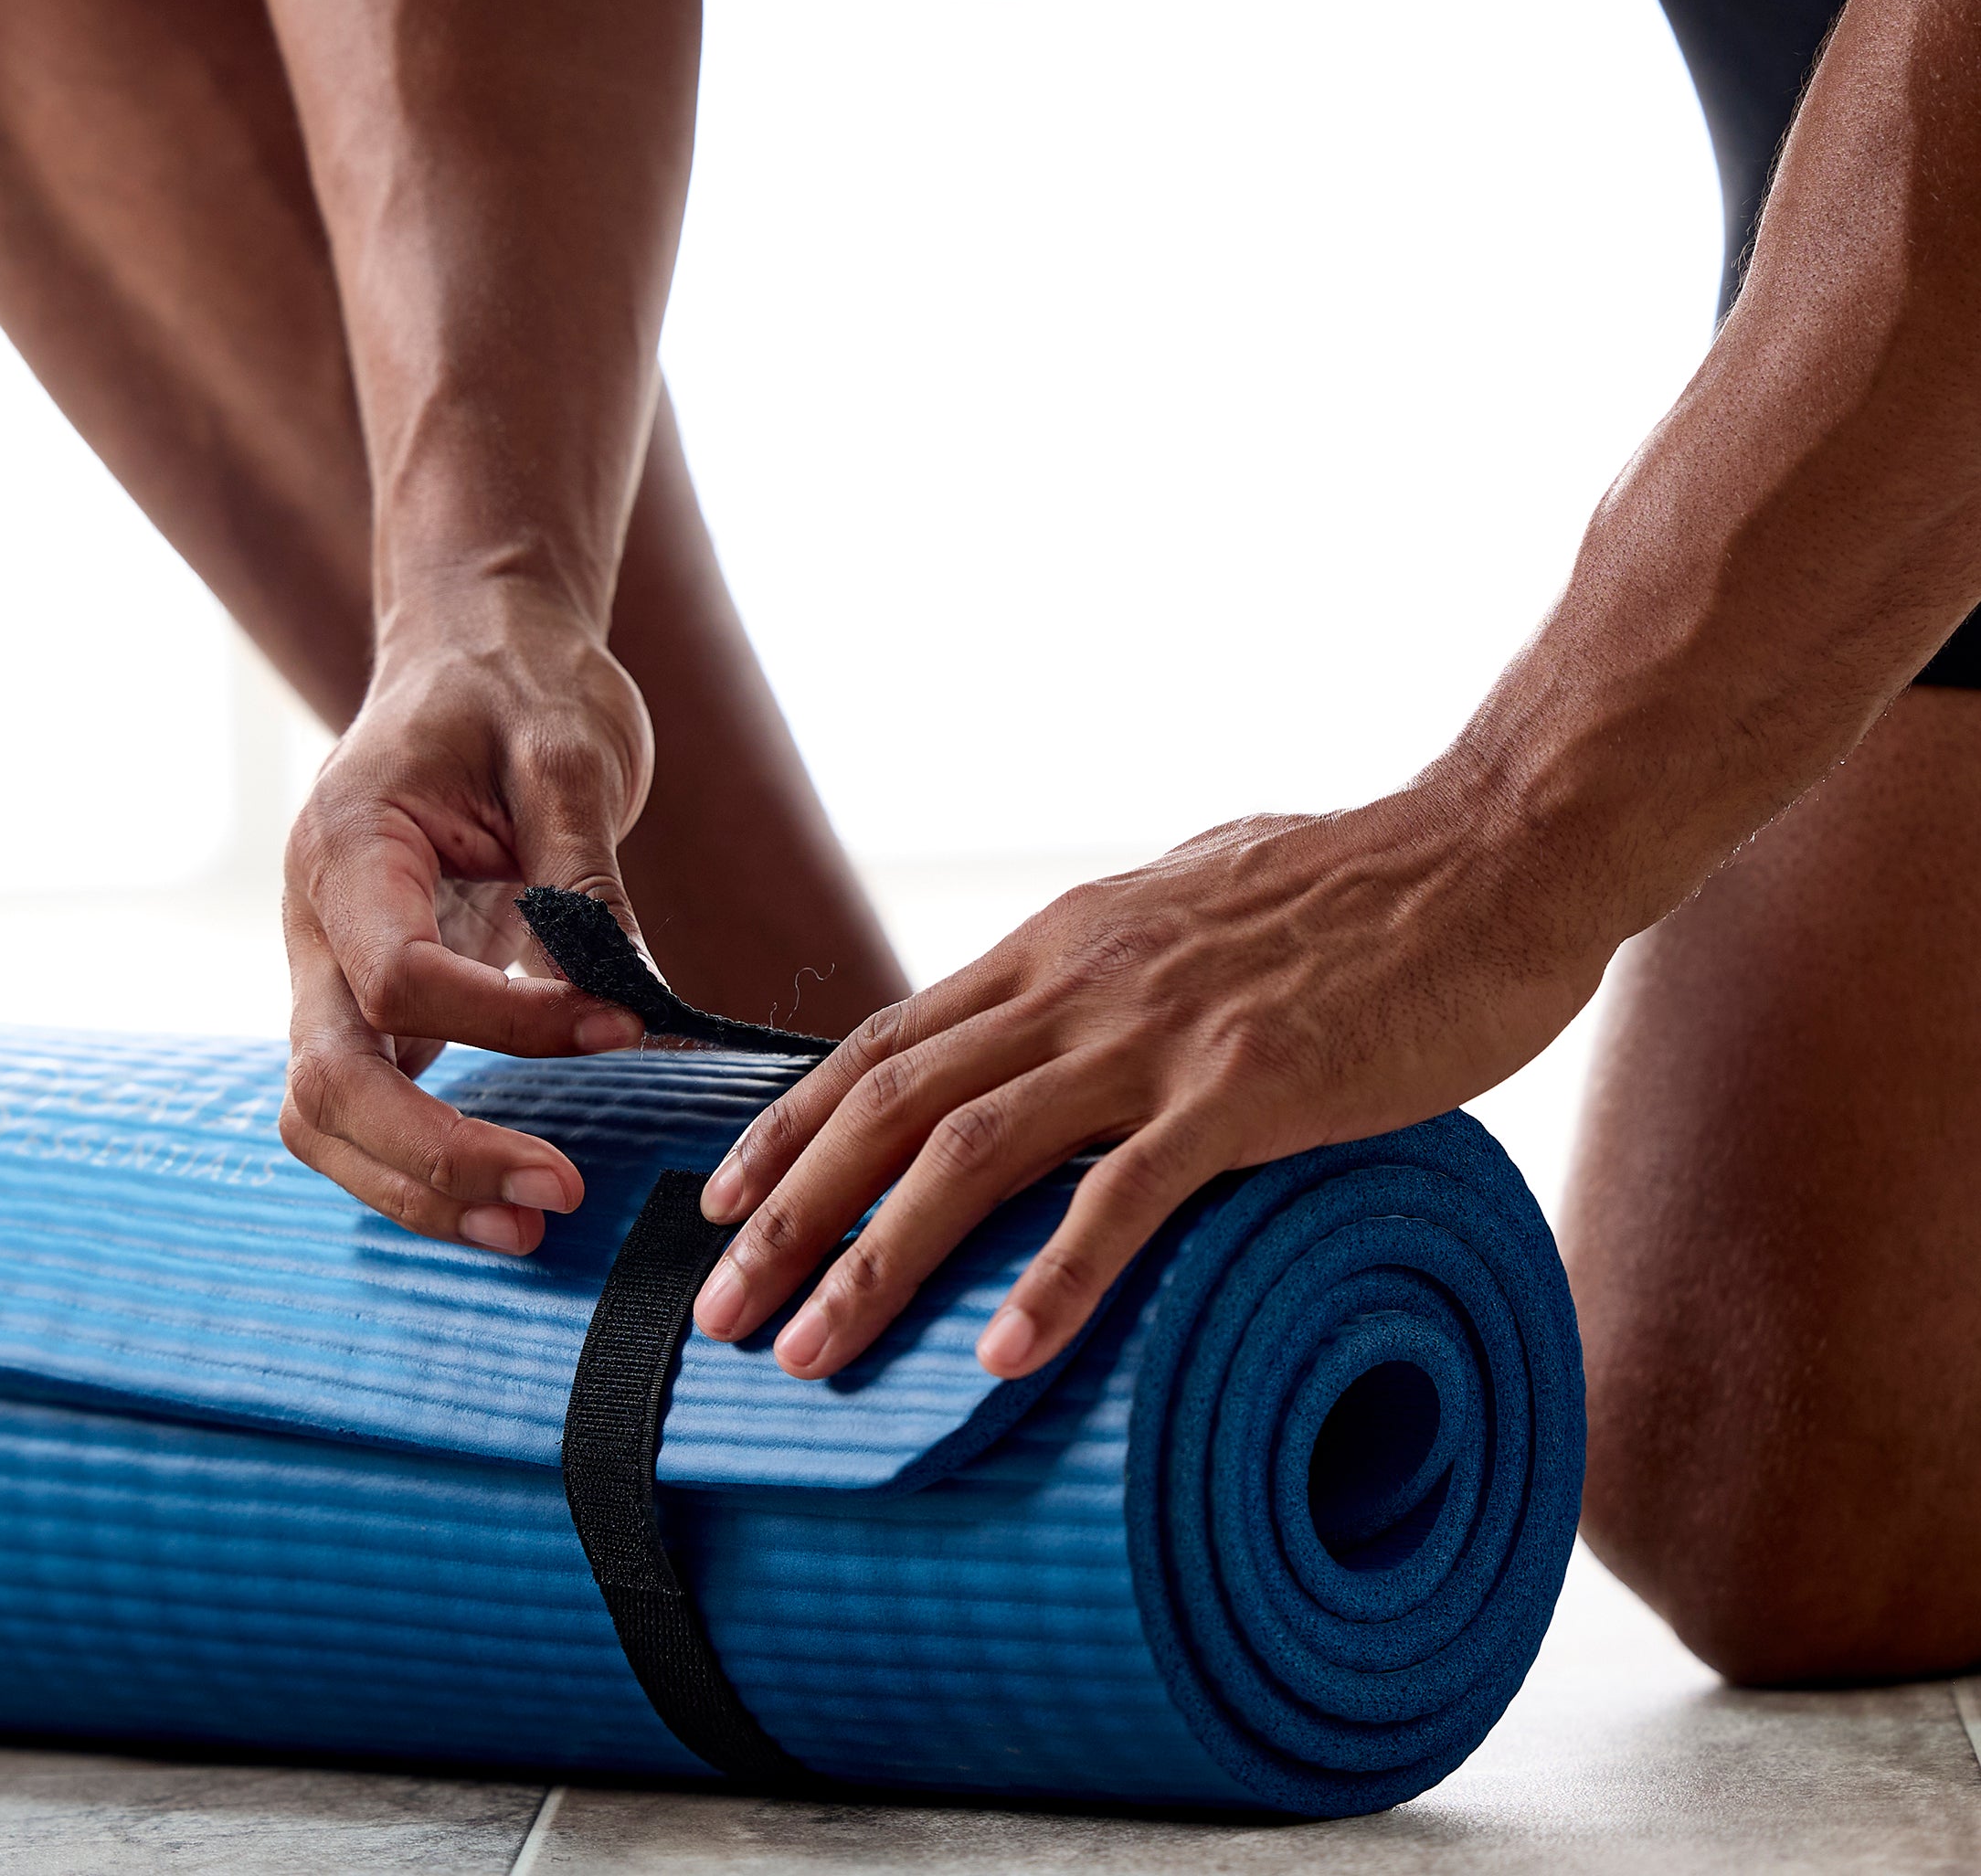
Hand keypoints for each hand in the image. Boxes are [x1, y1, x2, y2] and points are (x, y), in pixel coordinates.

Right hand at [279, 584, 651, 1252]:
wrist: (477, 650)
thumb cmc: (519, 683)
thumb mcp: (567, 750)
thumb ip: (581, 879)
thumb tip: (623, 1009)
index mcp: (346, 843)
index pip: (398, 976)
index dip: (505, 1025)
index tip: (619, 1027)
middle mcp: (314, 919)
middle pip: (327, 1080)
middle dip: (435, 1155)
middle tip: (555, 1198)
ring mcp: (327, 966)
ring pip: (324, 1116)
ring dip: (416, 1186)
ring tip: (529, 1228)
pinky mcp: (369, 999)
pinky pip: (365, 1104)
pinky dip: (420, 1162)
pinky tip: (503, 1195)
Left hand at [690, 775, 1624, 1382]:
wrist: (1487, 850)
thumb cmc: (1352, 889)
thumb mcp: (1188, 906)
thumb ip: (1113, 967)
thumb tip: (1062, 1022)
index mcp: (1059, 945)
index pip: (886, 1041)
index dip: (793, 1125)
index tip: (724, 1200)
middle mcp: (1079, 984)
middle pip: (893, 1103)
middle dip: (792, 1213)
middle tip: (720, 1313)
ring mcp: (1158, 1034)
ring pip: (972, 1151)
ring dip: (876, 1258)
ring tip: (809, 1353)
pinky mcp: (1250, 1088)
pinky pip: (1128, 1193)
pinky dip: (1055, 1278)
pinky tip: (1001, 1357)